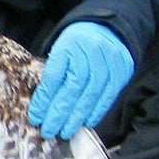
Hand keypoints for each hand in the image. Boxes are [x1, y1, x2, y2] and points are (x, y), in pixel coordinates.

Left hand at [28, 21, 132, 139]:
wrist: (107, 27)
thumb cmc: (77, 44)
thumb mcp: (60, 51)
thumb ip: (54, 74)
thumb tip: (42, 106)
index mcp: (68, 45)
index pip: (54, 77)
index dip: (44, 100)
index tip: (36, 118)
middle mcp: (89, 52)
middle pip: (72, 89)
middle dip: (58, 114)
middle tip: (48, 131)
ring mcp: (108, 62)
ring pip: (90, 95)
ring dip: (76, 117)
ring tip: (65, 131)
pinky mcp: (121, 71)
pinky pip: (107, 96)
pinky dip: (95, 112)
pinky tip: (85, 122)